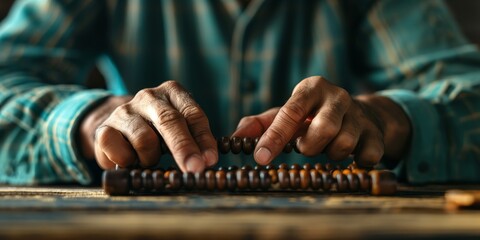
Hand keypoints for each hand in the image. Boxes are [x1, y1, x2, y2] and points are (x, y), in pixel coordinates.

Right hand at [78, 81, 217, 171]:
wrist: (116, 130)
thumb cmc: (157, 132)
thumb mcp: (180, 129)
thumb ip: (195, 140)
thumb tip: (207, 161)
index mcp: (173, 92)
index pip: (193, 114)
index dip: (203, 139)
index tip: (210, 160)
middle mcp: (149, 96)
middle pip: (170, 121)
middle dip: (184, 148)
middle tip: (195, 169)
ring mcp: (124, 111)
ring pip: (145, 140)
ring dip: (152, 158)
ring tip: (149, 159)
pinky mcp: (104, 129)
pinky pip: (121, 153)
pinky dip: (129, 162)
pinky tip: (130, 160)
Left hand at [232, 76, 410, 166]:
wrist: (362, 113)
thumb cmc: (314, 115)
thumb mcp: (287, 114)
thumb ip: (260, 124)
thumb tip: (234, 138)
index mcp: (311, 88)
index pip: (290, 112)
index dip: (274, 137)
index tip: (260, 158)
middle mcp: (338, 96)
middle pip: (322, 130)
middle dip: (309, 147)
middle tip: (306, 147)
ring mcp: (360, 114)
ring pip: (343, 145)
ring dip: (330, 155)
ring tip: (327, 148)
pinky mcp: (376, 133)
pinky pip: (367, 157)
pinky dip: (354, 163)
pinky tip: (349, 157)